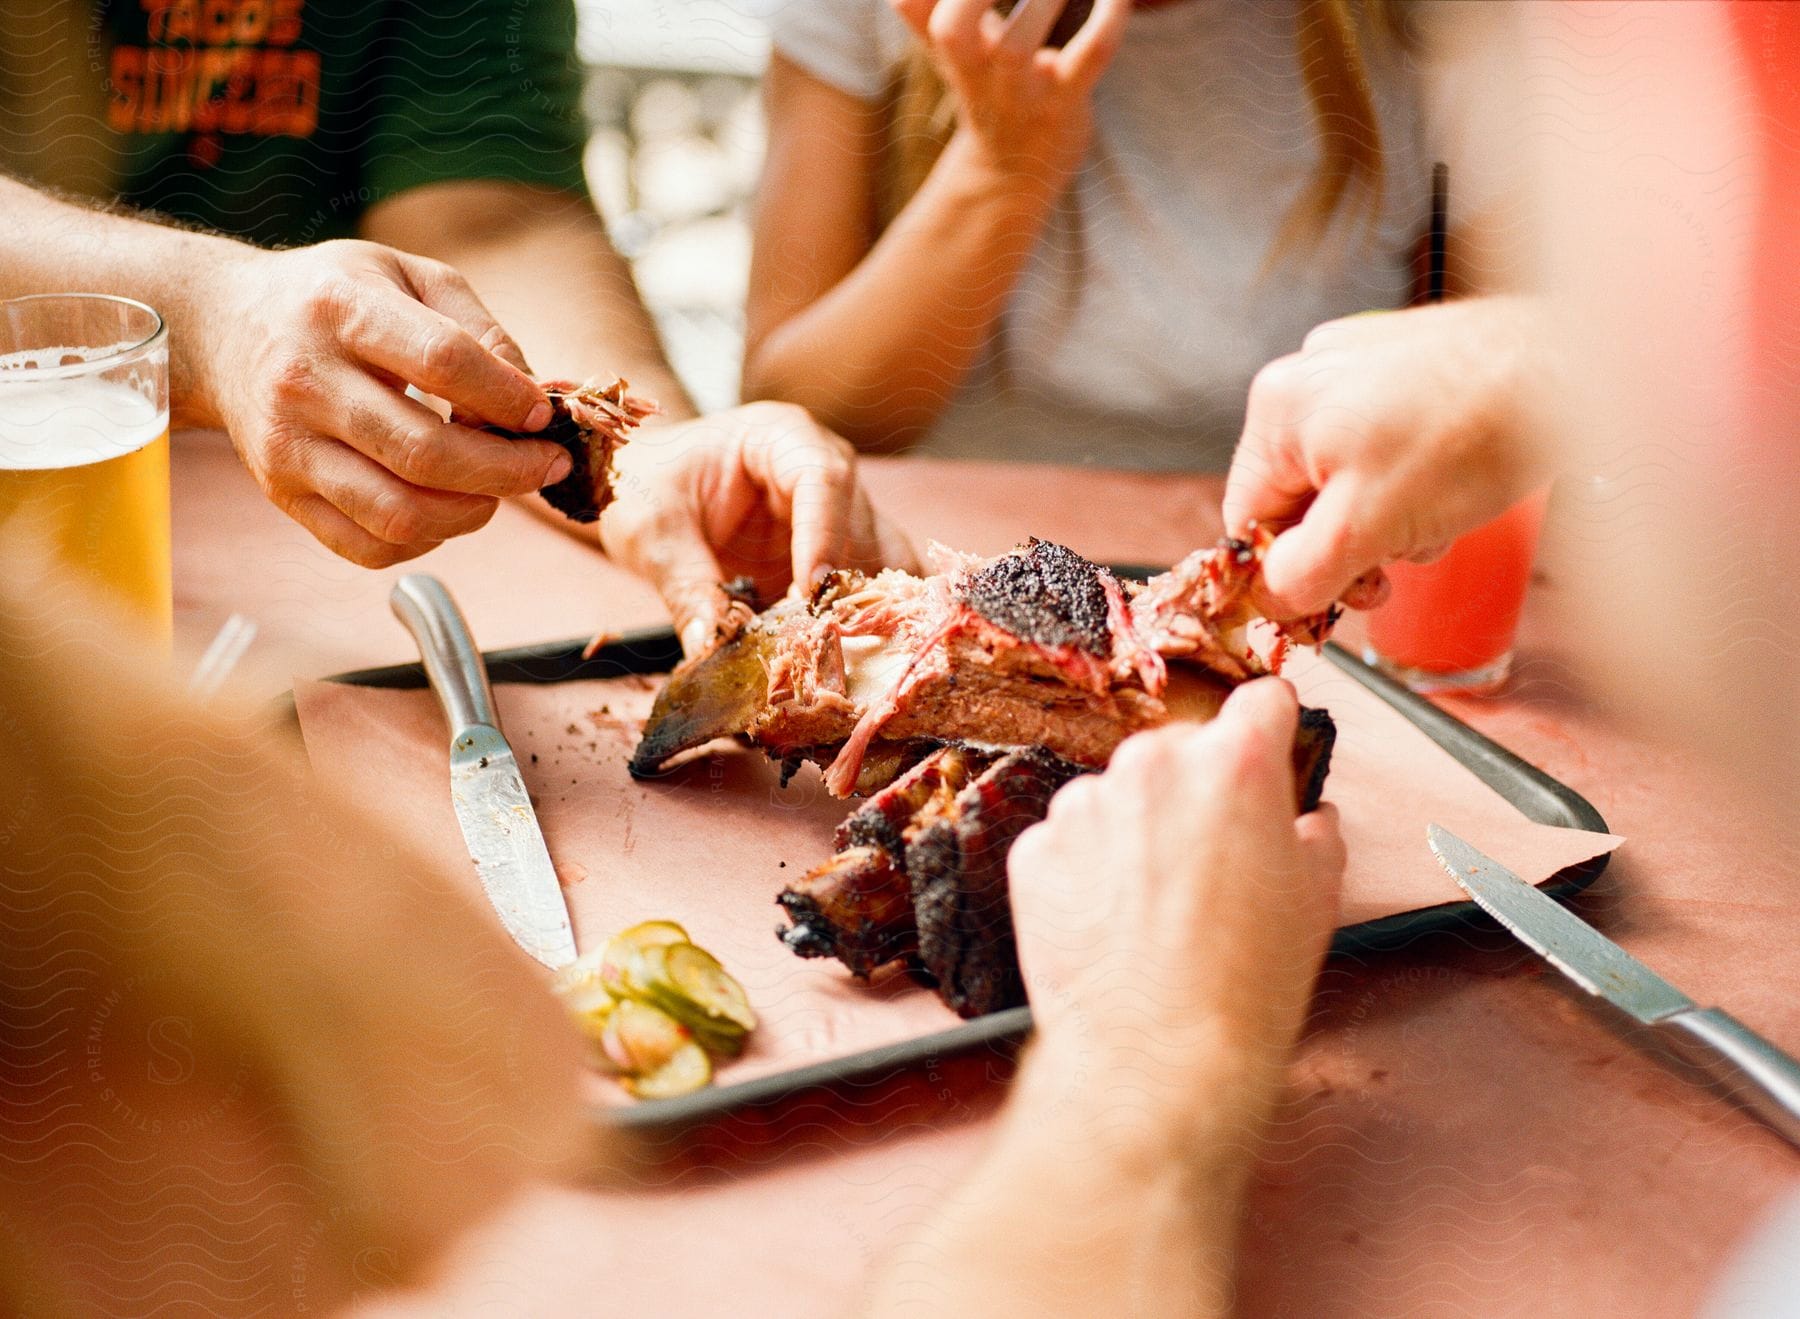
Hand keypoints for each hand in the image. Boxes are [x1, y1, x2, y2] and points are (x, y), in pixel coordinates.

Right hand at [195, 240, 572, 566]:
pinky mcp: (281, 492)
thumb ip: (478, 327)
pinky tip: (444, 511)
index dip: (508, 398)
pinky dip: (424, 542)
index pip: (444, 363)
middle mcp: (305, 380)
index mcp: (342, 310)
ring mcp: (288, 445)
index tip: (542, 416)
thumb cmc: (336, 299)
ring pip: (399, 512)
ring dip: (471, 513)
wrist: (225, 326)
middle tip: (545, 464)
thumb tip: (532, 398)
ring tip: (495, 491)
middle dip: (508, 470)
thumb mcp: (408, 276)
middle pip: (427, 452)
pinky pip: (366, 546)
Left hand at [598, 402, 919, 653]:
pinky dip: (863, 624)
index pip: (823, 478)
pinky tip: (846, 659)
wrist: (646, 488)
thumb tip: (709, 651)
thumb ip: (685, 586)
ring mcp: (839, 513)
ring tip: (837, 657)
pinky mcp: (838, 556)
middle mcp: (825, 468)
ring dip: (861, 610)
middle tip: (824, 641)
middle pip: (861, 524)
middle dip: (846, 585)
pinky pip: (867, 589)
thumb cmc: (647, 486)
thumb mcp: (653, 534)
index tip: (810, 590)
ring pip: (881, 560)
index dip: (824, 534)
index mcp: (781, 436)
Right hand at [890, 0, 1130, 190]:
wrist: (1015, 174)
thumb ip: (923, 8)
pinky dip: (1108, 20)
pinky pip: (1090, 57)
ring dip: (1040, 1)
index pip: (912, 5)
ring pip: (1017, 47)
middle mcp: (978, 72)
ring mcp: (1022, 91)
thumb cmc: (986, 90)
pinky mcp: (1066, 101)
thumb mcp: (951, 50)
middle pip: (951, 32)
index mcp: (950, 49)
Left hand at [1007, 679, 1344, 1145]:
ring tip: (1158, 903)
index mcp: (1234, 763)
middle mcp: (1152, 766)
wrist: (1157, 1055)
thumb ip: (1315, 831)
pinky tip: (1113, 920)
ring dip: (1137, 828)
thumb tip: (1307, 816)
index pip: (1262, 702)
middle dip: (1199, 789)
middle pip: (1182, 747)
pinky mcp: (1034, 849)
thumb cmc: (1246, 984)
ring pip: (1119, 793)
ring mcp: (1083, 804)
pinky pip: (1069, 840)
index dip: (1272, 729)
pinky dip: (1087, 868)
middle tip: (1213, 858)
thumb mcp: (1318, 896)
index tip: (1268, 746)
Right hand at [1224, 297, 1552, 618]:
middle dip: (1344, 546)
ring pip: (1344, 479)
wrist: (1570, 371)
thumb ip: (1302, 574)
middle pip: (1299, 498)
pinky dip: (1409, 484)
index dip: (1285, 571)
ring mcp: (1359, 366)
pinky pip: (1383, 448)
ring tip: (1432, 525)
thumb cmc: (1474, 436)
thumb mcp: (1367, 528)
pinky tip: (1449, 491)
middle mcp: (1309, 376)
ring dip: (1381, 521)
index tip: (1326, 602)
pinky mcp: (1407, 368)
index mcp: (1279, 409)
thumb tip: (1271, 598)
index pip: (1249, 517)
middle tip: (1388, 574)